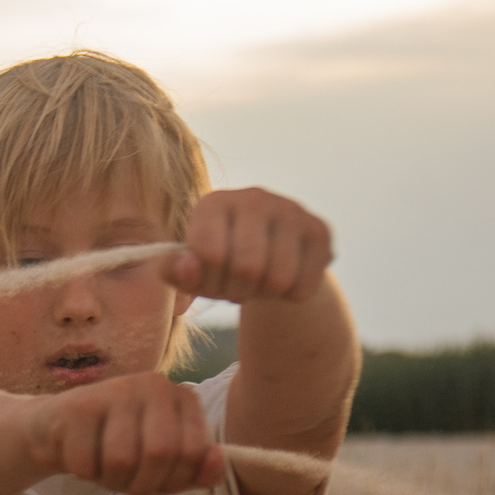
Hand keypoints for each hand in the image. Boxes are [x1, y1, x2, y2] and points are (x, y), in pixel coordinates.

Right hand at [22, 372, 223, 494]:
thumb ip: (196, 468)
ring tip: (104, 471)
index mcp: (182, 396)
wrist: (56, 428)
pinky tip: (80, 458)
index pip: (194, 451)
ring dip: (111, 481)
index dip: (175, 481)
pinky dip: (84, 473)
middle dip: (141, 484)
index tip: (157, 483)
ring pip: (122, 459)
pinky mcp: (78, 404)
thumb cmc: (118, 447)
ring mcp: (115, 389)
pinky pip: (87, 462)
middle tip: (126, 484)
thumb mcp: (164, 462)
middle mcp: (154, 384)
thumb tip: (217, 464)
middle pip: (160, 454)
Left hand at [161, 187, 333, 305]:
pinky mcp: (319, 229)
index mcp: (213, 203)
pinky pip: (305, 284)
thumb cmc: (219, 265)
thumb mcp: (191, 272)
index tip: (210, 283)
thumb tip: (186, 267)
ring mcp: (290, 209)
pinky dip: (291, 296)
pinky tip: (284, 282)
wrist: (267, 259)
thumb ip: (175, 273)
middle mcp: (253, 197)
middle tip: (236, 290)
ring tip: (258, 285)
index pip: (209, 253)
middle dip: (238, 292)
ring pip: (279, 278)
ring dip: (265, 295)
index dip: (208, 282)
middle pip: (247, 267)